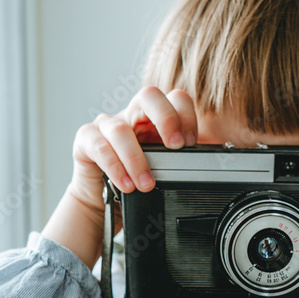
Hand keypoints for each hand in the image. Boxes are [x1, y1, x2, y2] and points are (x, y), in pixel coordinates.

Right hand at [68, 86, 197, 211]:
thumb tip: (213, 164)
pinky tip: (126, 185)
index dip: (185, 116)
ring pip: (121, 129)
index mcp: (155, 119)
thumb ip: (183, 161)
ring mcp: (106, 125)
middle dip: (166, 118)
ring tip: (147, 184)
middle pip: (149, 95)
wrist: (102, 202)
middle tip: (175, 146)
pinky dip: (115, 167)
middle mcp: (131, 116)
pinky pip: (99, 146)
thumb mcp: (163, 169)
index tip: (189, 144)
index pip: (175, 99)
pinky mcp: (85, 140)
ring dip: (137, 159)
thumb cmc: (135, 180)